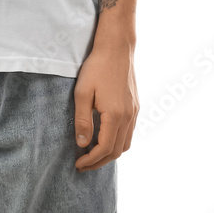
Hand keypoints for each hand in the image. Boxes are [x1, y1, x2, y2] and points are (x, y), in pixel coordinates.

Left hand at [72, 41, 138, 171]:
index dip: (91, 160)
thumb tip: (82, 144)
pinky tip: (105, 137)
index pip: (104, 149)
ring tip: (93, 154)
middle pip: (117, 151)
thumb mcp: (82, 92)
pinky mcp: (135, 105)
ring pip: (125, 143)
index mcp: (116, 115)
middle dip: (100, 161)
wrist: (117, 47)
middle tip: (83, 164)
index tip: (78, 164)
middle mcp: (129, 117)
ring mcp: (134, 111)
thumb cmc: (97, 67)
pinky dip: (117, 141)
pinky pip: (129, 132)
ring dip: (110, 153)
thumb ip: (82, 120)